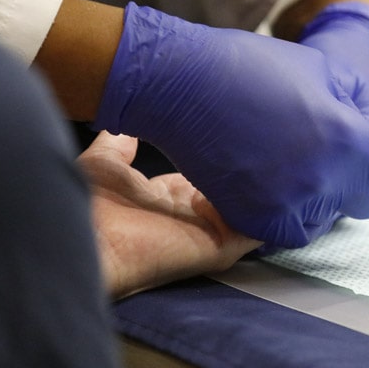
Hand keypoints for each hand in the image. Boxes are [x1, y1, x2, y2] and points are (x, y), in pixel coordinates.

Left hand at [78, 131, 260, 298]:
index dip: (215, 150)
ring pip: (246, 207)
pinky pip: (255, 229)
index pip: (200, 172)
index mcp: (163, 198)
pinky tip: (276, 178)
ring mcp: (206, 234)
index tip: (232, 126)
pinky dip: (267, 208)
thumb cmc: (89, 207)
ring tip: (280, 150)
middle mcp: (188, 216)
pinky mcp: (220, 247)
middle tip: (265, 134)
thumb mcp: (104, 162)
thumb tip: (130, 120)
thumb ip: (120, 143)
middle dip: (246, 165)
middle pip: (228, 189)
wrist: (88, 240)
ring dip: (262, 185)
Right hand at [93, 3, 368, 248]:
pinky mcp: (256, 221)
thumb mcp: (325, 70)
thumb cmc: (254, 67)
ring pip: (327, 218)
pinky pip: (292, 232)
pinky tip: (277, 184)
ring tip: (293, 160)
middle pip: (364, 201)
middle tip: (330, 152)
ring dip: (320, 197)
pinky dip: (291, 214)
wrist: (183, 85)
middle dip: (356, 179)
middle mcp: (326, 182)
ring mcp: (290, 206)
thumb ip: (359, 108)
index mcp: (351, 142)